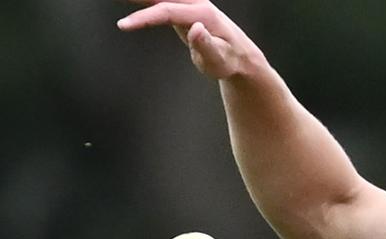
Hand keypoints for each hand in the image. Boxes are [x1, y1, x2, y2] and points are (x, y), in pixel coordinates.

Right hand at [117, 0, 264, 79]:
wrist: (239, 55)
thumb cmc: (228, 61)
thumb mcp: (219, 60)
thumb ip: (206, 46)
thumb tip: (195, 29)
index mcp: (203, 14)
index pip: (167, 12)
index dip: (144, 18)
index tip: (122, 26)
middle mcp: (195, 3)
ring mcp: (189, 4)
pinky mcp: (182, 8)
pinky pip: (160, 0)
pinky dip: (145, 0)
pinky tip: (132, 0)